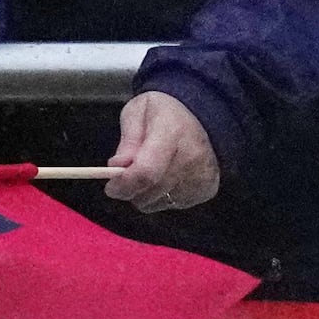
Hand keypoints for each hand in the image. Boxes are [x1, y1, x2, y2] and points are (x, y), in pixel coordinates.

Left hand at [107, 90, 223, 212]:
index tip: (111, 187)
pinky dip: (163, 196)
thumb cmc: (164, 113)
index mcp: (171, 132)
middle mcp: (192, 157)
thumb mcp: (137, 112)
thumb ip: (127, 140)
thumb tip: (117, 166)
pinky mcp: (206, 189)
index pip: (146, 171)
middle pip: (151, 191)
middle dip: (131, 189)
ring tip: (150, 170)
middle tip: (126, 175)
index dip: (125, 184)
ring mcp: (202, 176)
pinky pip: (173, 205)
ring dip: (147, 193)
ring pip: (159, 202)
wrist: (202, 116)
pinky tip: (166, 177)